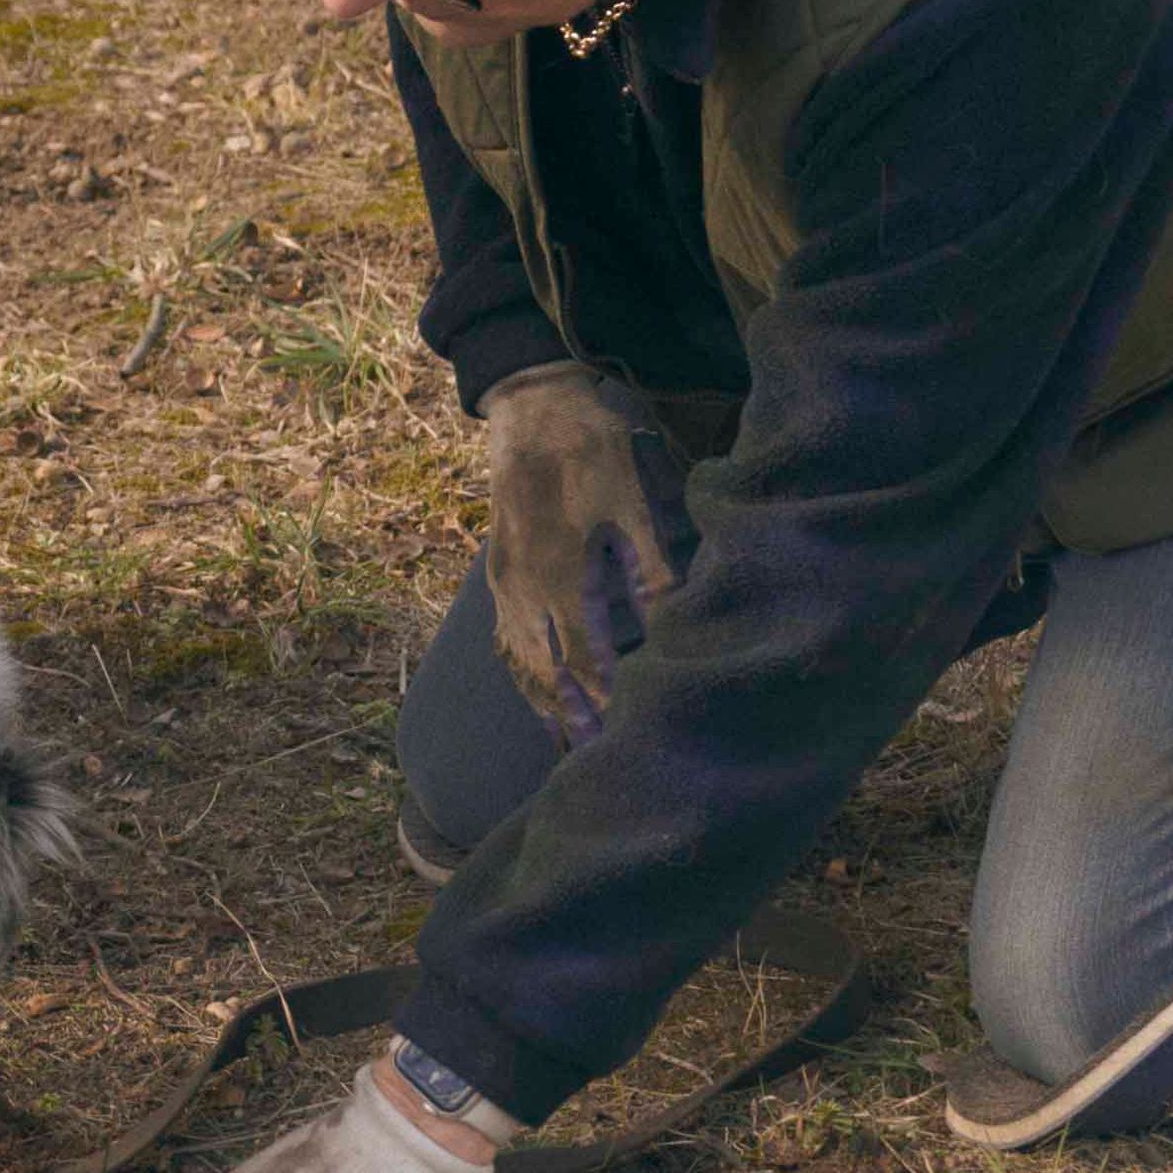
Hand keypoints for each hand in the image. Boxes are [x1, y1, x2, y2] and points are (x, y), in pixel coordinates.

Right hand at [480, 366, 680, 733]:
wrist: (532, 405)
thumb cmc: (593, 447)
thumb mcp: (634, 497)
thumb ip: (652, 565)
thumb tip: (673, 624)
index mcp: (562, 575)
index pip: (587, 661)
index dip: (609, 704)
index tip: (630, 741)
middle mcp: (526, 590)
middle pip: (551, 677)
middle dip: (579, 723)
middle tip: (601, 767)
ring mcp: (506, 586)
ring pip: (524, 665)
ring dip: (548, 711)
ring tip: (570, 750)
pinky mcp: (499, 575)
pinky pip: (507, 644)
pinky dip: (525, 680)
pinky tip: (541, 697)